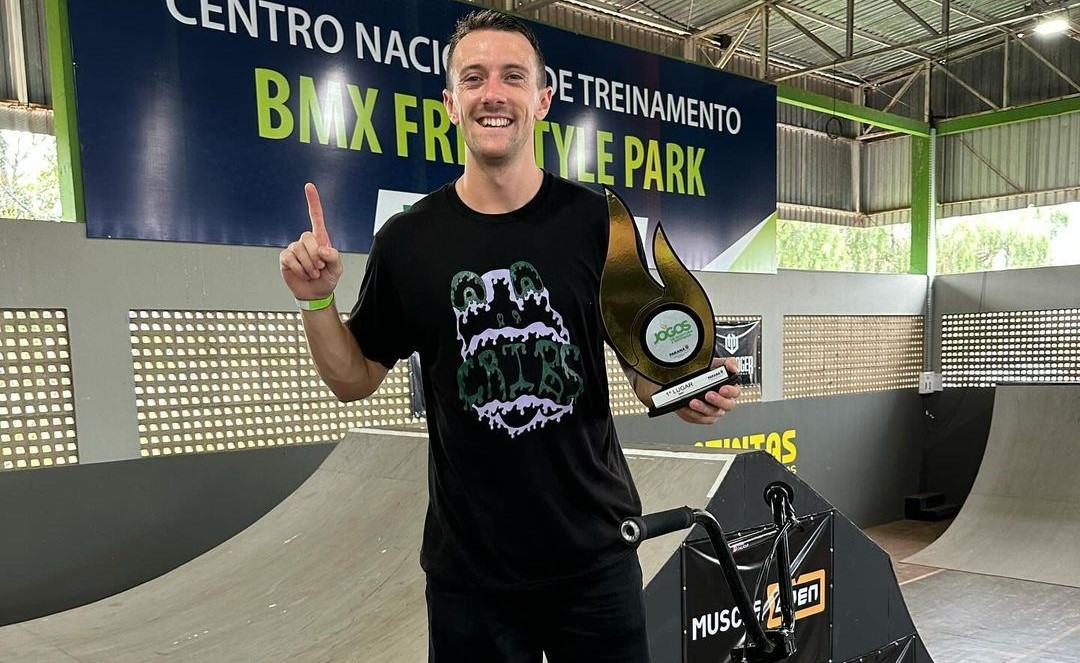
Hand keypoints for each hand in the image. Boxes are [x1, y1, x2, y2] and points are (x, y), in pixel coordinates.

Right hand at [279, 183, 343, 301]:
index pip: (316, 217)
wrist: (315, 293)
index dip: (313, 201)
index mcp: (320, 239)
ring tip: (312, 273)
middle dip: (315, 256)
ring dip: (308, 265)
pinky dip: (299, 269)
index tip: (309, 186)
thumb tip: (322, 249)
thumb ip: (334, 257)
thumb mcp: (337, 269)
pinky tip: (302, 274)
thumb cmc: (327, 278)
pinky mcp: (286, 258)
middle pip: (307, 237)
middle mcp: (306, 242)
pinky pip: (290, 258)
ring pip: (298, 249)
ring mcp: (295, 249)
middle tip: (320, 268)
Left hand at [675, 357, 741, 424]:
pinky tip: (684, 407)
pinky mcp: (701, 416)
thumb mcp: (717, 363)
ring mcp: (713, 411)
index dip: (731, 391)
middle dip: (717, 401)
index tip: (723, 388)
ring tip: (693, 402)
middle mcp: (723, 402)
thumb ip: (728, 363)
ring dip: (702, 408)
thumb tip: (733, 368)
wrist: (689, 377)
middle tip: (708, 394)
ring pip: (711, 414)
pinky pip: (697, 418)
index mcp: (730, 389)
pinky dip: (690, 413)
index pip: (735, 392)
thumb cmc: (706, 372)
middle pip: (726, 406)